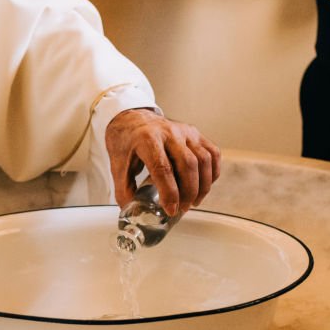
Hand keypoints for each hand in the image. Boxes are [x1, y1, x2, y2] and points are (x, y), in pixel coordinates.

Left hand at [105, 108, 221, 215]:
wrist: (131, 117)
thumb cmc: (125, 141)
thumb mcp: (117, 165)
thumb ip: (123, 190)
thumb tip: (131, 212)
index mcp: (147, 139)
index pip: (163, 169)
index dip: (170, 192)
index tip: (171, 209)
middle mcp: (169, 132)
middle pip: (188, 165)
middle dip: (189, 192)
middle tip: (183, 208)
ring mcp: (185, 131)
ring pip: (204, 160)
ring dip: (202, 185)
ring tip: (193, 201)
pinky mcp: (195, 133)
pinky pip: (212, 153)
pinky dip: (213, 172)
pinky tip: (204, 185)